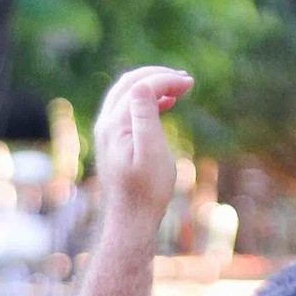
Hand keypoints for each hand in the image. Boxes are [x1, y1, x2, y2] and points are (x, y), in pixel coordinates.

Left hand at [92, 66, 192, 229]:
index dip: (166, 80)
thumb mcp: (152, 152)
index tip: (190, 84)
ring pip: (127, 94)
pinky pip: (128, 108)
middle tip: (185, 80)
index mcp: (115, 124)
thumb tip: (144, 85)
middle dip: (158, 76)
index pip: (141, 86)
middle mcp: (105, 124)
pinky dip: (148, 100)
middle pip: (129, 83)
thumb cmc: (147, 190)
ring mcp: (107, 132)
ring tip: (179, 88)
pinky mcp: (113, 140)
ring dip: (153, 85)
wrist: (131, 220)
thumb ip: (145, 116)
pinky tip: (166, 105)